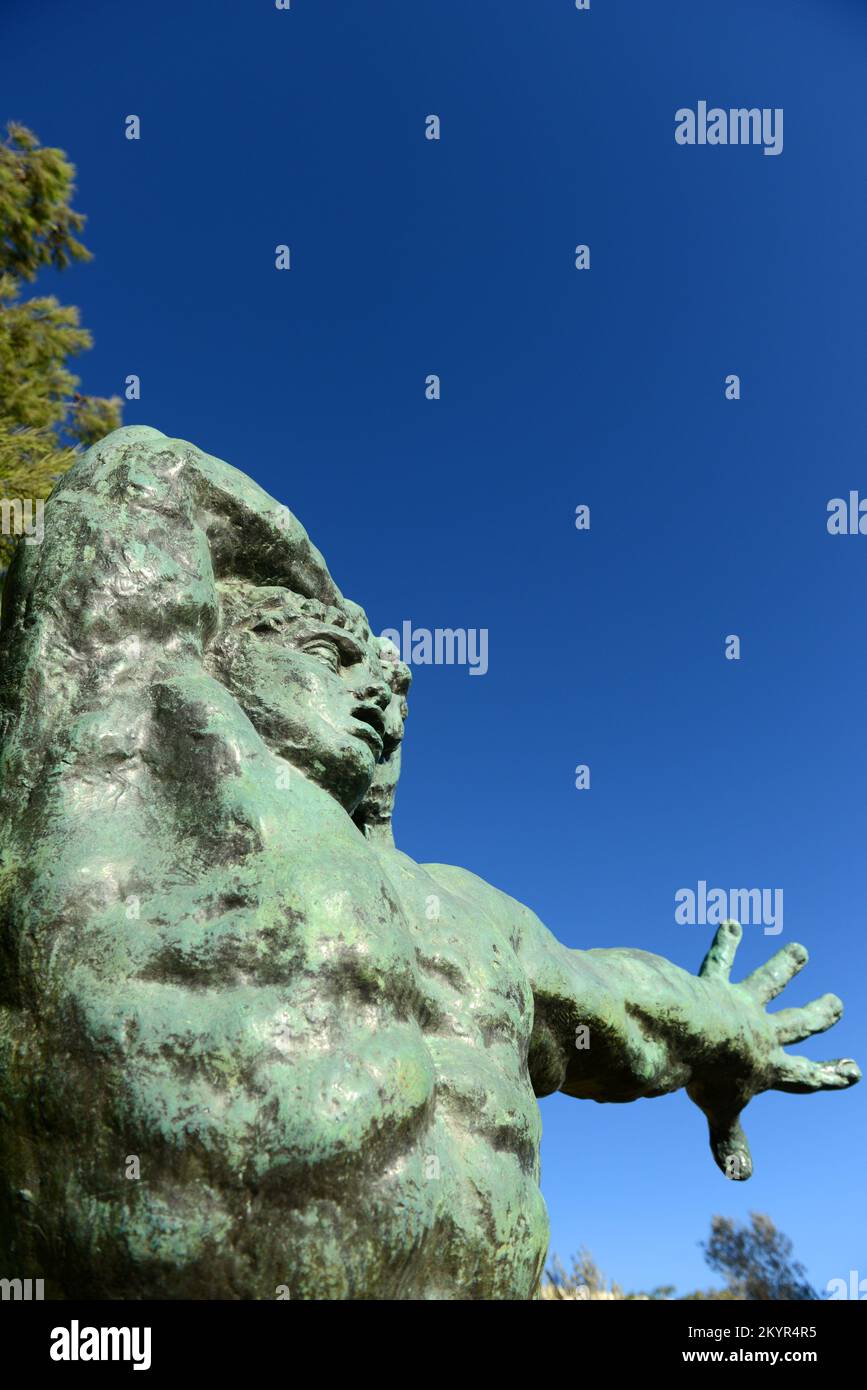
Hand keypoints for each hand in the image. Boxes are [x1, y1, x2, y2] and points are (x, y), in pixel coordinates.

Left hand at [686, 920, 859, 1180]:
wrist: (690, 1030)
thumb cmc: (704, 1075)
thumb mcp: (720, 1112)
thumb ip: (729, 1143)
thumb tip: (740, 1177)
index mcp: (768, 1067)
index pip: (805, 1076)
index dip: (830, 1077)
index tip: (854, 1071)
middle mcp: (762, 1031)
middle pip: (796, 1023)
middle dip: (818, 1015)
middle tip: (836, 1002)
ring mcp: (742, 1004)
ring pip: (769, 982)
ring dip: (785, 966)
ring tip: (799, 949)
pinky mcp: (715, 983)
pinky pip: (721, 960)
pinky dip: (727, 942)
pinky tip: (730, 921)